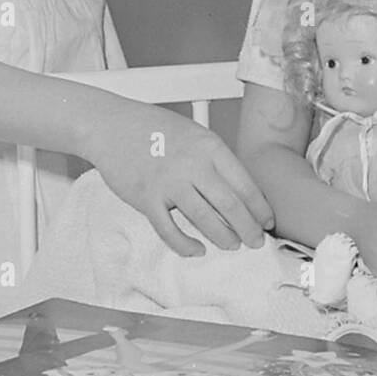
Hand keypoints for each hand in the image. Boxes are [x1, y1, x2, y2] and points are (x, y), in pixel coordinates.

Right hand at [84, 104, 274, 256]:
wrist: (110, 126)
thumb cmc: (151, 128)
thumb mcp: (192, 132)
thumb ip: (213, 158)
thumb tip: (235, 189)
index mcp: (208, 146)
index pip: (244, 183)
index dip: (259, 207)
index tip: (266, 221)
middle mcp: (192, 164)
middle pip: (230, 205)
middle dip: (248, 228)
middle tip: (256, 241)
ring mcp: (168, 182)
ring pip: (205, 220)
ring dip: (223, 237)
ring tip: (232, 245)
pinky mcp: (147, 198)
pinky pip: (170, 231)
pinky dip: (185, 245)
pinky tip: (196, 249)